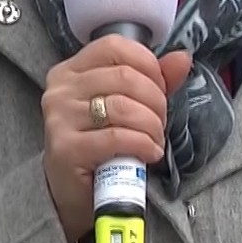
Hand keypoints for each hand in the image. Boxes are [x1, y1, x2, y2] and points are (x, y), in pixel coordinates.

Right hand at [41, 37, 192, 242]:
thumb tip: (182, 58)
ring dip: (152, 126)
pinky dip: (143, 144)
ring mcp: (60, 118)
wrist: (76, 196)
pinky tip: (149, 153)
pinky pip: (117, 137)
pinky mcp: (66, 148)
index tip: (160, 88)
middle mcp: (60, 89)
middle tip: (160, 123)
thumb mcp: (127, 106)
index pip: (114, 46)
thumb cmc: (102, 147)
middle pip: (124, 77)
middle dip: (156, 101)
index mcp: (71, 70)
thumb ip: (153, 80)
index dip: (148, 65)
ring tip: (155, 140)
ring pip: (123, 107)